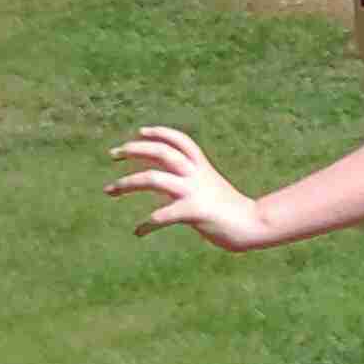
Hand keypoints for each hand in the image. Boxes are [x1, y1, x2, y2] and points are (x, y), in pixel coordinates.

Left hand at [108, 125, 272, 250]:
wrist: (254, 224)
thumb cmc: (229, 208)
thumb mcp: (208, 184)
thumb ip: (187, 177)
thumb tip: (159, 172)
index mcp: (201, 166)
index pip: (178, 140)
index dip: (159, 132)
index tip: (139, 132)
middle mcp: (195, 174)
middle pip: (160, 152)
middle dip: (133, 150)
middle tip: (112, 155)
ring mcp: (194, 192)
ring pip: (153, 178)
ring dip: (127, 183)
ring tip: (109, 190)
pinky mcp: (193, 212)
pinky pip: (161, 215)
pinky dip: (146, 224)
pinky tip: (138, 231)